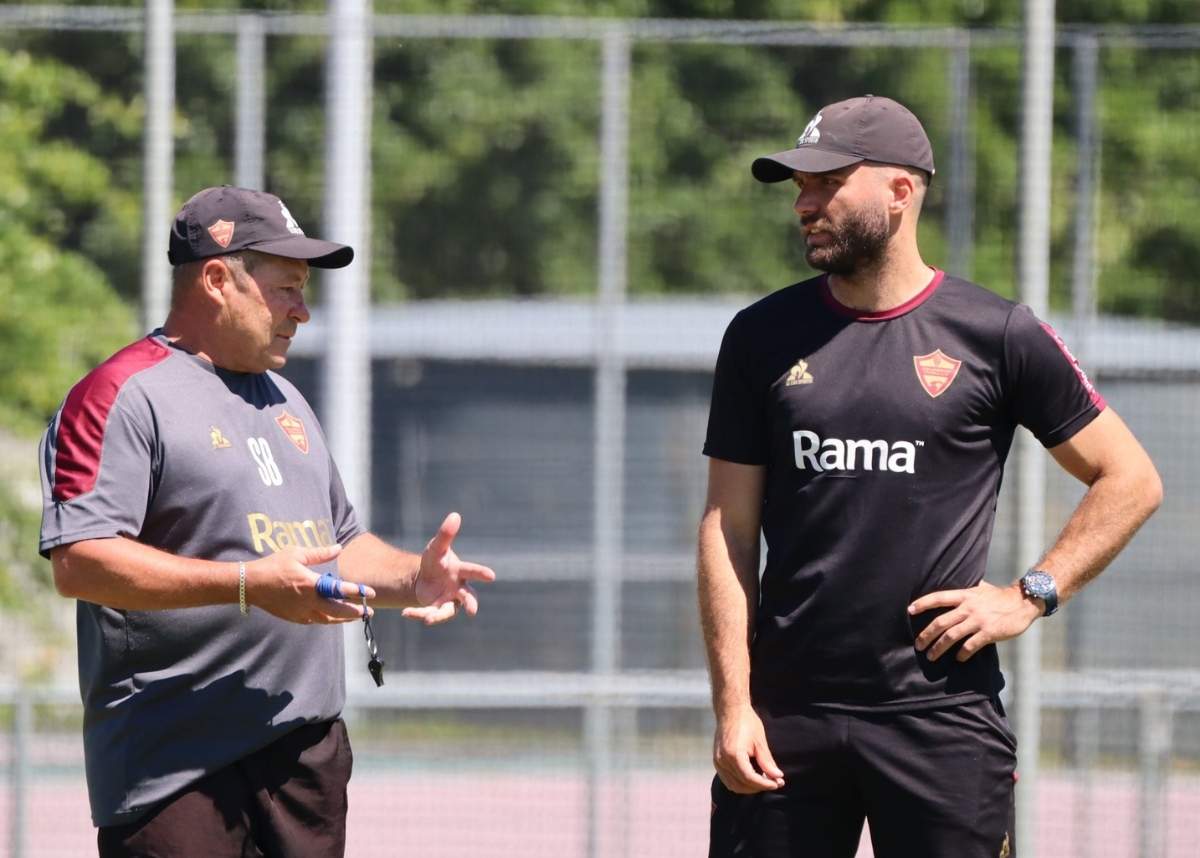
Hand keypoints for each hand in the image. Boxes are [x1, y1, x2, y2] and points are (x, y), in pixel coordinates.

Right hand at [245, 543, 375, 624]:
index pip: (339, 589)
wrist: (250, 585)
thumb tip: (338, 547)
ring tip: (356, 617)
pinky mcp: (294, 618)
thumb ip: (320, 553)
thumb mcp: (296, 553)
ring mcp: (301, 613)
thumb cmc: (273, 566)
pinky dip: (327, 619)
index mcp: (310, 584)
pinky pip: (315, 621)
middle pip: (337, 611)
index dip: (357, 591)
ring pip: (328, 620)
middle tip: (369, 611)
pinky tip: (333, 617)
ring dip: (343, 619)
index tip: (370, 592)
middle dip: (355, 612)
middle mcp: (307, 602)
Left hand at [404, 512, 495, 624]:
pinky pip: (430, 614)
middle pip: (469, 598)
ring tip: (427, 619)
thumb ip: (445, 534)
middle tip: (473, 611)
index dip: (482, 573)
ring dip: (438, 616)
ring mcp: (449, 601)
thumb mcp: (436, 548)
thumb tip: (455, 515)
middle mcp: (459, 589)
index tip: (491, 576)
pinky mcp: (437, 610)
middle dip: (471, 604)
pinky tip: (406, 613)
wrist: (424, 578)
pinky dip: (418, 614)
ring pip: (448, 612)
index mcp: (460, 572)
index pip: (472, 571)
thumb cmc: (436, 561)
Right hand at [713, 705, 784, 794]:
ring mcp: (717, 762)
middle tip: (775, 782)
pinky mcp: (717, 761)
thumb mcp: (760, 741)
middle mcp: (722, 761)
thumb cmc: (746, 722)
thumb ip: (767, 762)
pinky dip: (740, 783)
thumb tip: (777, 777)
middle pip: (741, 785)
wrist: (730, 710)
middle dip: (759, 787)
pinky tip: (752, 779)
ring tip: (764, 781)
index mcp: (733, 755)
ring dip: (750, 787)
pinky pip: (728, 779)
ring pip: (733, 785)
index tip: (778, 783)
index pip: (750, 778)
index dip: (765, 784)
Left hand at [908, 581, 1042, 662]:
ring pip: (952, 636)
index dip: (923, 603)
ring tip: (931, 656)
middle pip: (941, 622)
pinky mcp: (989, 632)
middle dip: (926, 635)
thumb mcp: (980, 588)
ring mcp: (978, 620)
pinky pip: (970, 646)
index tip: (909, 611)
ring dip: (939, 648)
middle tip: (918, 645)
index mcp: (965, 595)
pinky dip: (962, 654)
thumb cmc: (999, 596)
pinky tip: (958, 659)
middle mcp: (969, 607)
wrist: (1023, 602)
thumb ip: (965, 590)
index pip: (938, 597)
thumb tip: (951, 586)